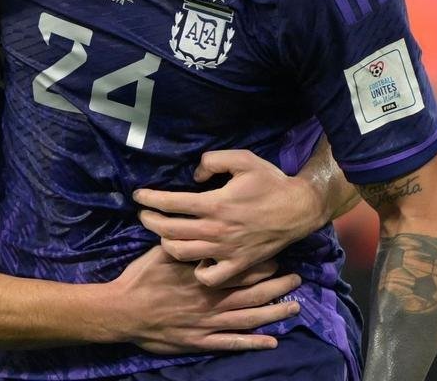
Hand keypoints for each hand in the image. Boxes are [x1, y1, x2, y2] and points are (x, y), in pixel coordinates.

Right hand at [108, 244, 300, 353]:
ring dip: (273, 313)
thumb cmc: (141, 278)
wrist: (123, 310)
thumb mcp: (160, 251)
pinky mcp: (200, 341)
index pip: (239, 267)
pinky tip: (271, 341)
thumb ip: (182, 242)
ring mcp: (208, 322)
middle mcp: (211, 299)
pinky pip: (232, 343)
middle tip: (296, 279)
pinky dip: (252, 342)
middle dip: (276, 285)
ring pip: (248, 317)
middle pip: (251, 292)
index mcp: (203, 275)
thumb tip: (196, 224)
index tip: (277, 255)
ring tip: (294, 307)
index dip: (261, 263)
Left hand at [134, 150, 326, 287]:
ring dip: (165, 243)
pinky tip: (193, 259)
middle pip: (169, 230)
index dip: (149, 199)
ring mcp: (226, 250)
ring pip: (182, 253)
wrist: (298, 209)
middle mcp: (216, 229)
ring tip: (163, 234)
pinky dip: (196, 270)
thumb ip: (212, 161)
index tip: (138, 196)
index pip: (171, 203)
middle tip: (143, 214)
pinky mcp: (237, 264)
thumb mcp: (243, 159)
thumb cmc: (270, 182)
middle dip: (149, 221)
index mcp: (215, 203)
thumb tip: (192, 177)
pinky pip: (209, 276)